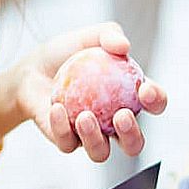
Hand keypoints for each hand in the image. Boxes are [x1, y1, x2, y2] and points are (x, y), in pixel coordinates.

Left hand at [14, 22, 166, 162]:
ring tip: (85, 117)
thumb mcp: (89, 36)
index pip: (153, 104)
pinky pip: (67, 143)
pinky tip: (57, 109)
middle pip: (134, 143)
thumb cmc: (67, 52)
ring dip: (95, 139)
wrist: (32, 68)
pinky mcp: (65, 141)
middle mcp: (114, 124)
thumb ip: (109, 35)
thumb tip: (124, 46)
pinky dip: (62, 128)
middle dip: (133, 136)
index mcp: (130, 98)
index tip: (145, 90)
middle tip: (122, 116)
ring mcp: (90, 137)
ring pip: (100, 153)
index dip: (156, 101)